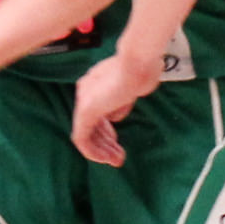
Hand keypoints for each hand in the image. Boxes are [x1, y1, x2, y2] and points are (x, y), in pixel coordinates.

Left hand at [70, 46, 161, 166]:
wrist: (139, 62)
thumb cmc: (142, 70)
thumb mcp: (131, 90)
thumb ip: (120, 104)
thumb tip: (114, 117)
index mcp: (95, 83)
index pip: (97, 113)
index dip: (106, 131)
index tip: (117, 141)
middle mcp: (85, 91)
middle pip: (92, 124)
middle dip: (105, 143)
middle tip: (118, 157)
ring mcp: (84, 101)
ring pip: (86, 134)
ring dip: (101, 151)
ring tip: (116, 161)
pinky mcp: (86, 111)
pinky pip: (82, 138)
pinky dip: (92, 152)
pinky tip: (104, 159)